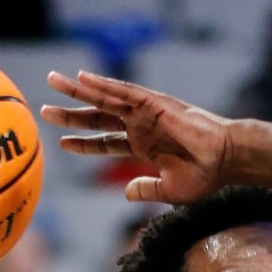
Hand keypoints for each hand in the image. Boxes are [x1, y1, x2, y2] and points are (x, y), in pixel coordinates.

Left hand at [41, 72, 232, 203]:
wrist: (225, 160)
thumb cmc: (204, 177)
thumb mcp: (168, 189)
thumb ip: (145, 189)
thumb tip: (126, 193)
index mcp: (143, 146)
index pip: (106, 143)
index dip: (84, 143)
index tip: (62, 142)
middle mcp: (141, 126)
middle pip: (98, 117)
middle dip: (71, 113)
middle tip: (45, 110)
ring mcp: (146, 112)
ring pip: (104, 99)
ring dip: (78, 90)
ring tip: (53, 81)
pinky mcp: (155, 103)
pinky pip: (123, 91)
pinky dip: (103, 84)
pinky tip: (82, 78)